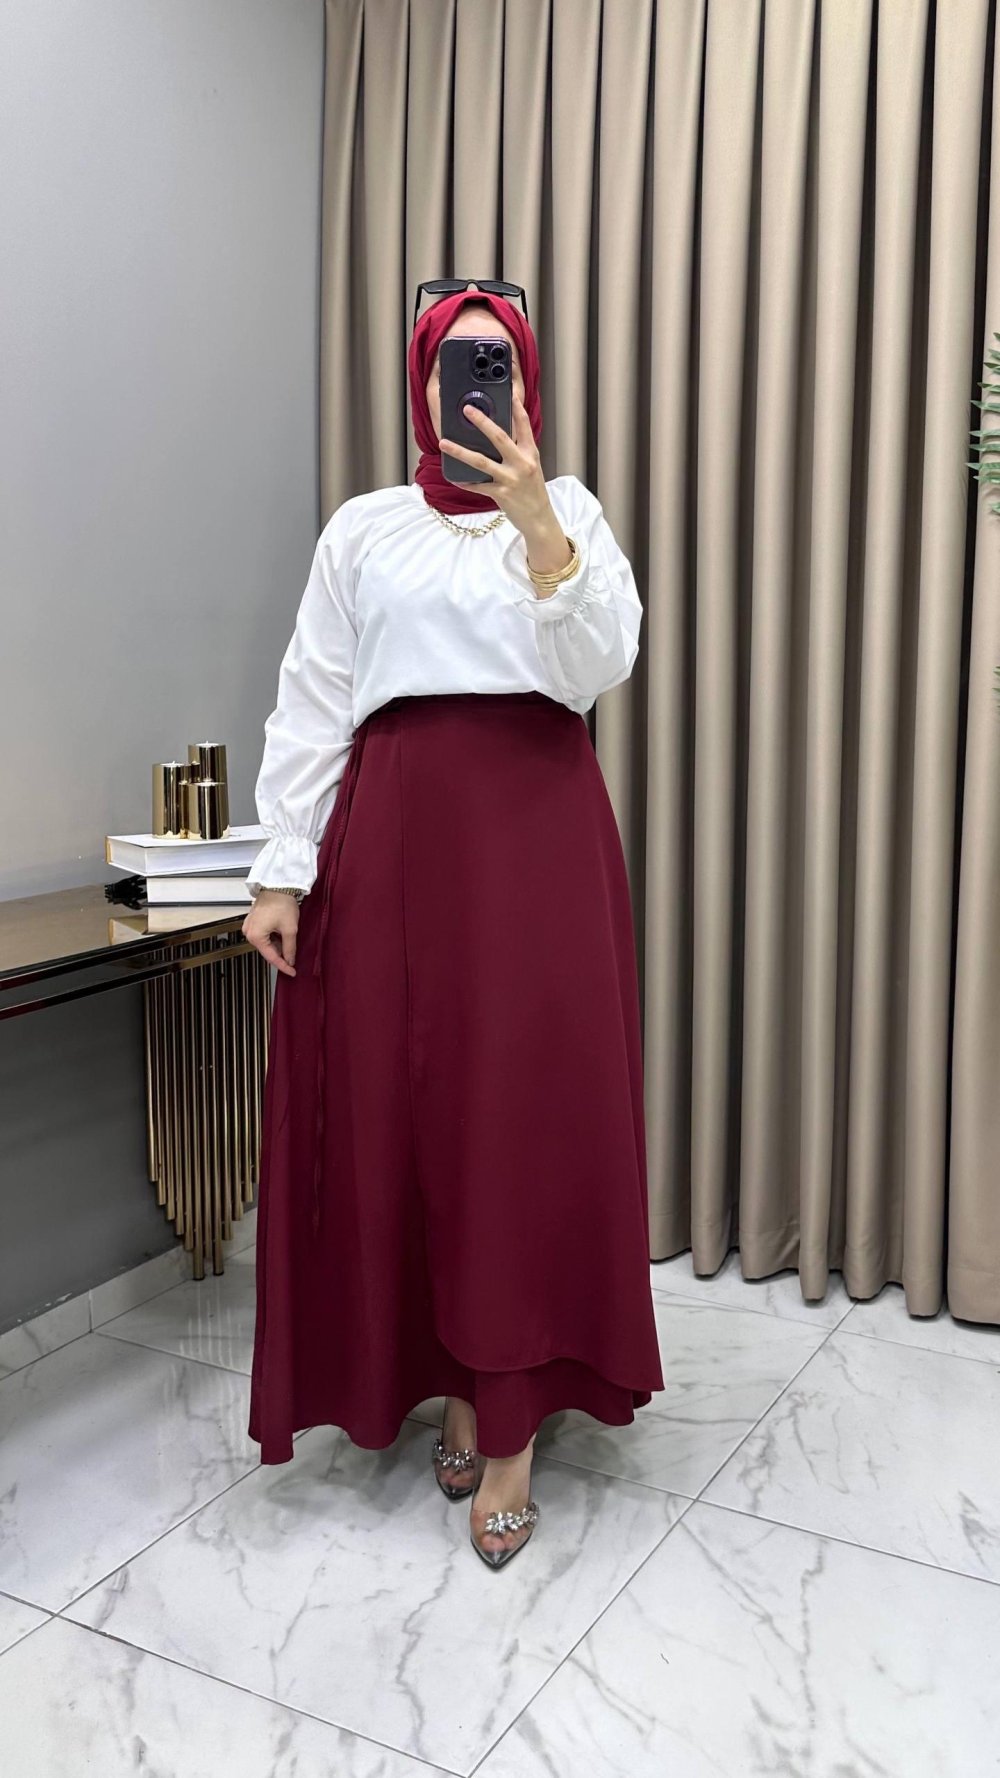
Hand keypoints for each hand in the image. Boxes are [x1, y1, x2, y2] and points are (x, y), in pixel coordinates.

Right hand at [242, 892, 298, 976]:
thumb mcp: (290, 929)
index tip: (291, 971)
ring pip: (266, 943)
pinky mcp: (253, 921)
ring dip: (278, 944)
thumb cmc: (281, 902)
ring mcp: (250, 926)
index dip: (283, 966)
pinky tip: (282, 932)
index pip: (271, 957)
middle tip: (293, 956)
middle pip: (267, 950)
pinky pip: (264, 934)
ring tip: (288, 936)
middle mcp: (249, 932)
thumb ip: (290, 948)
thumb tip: (290, 960)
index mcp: (255, 936)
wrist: (278, 885)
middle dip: (281, 953)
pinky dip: (273, 936)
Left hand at [438, 391, 552, 537]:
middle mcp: (522, 463)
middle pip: (499, 437)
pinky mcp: (502, 494)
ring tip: (444, 443)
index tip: (509, 393)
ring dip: (460, 451)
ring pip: (482, 462)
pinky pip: (478, 486)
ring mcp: (511, 479)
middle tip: (467, 410)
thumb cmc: (533, 491)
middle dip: (482, 422)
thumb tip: (497, 435)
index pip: (524, 425)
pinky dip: (465, 482)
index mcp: (530, 453)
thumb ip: (517, 450)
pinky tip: (453, 478)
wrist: (540, 519)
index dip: (516, 408)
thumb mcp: (531, 466)